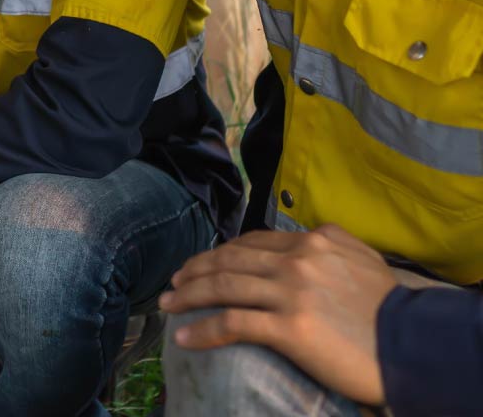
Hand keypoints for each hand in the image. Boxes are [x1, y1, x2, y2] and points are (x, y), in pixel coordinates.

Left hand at [159, 225, 397, 404]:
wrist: (411, 344)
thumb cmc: (390, 306)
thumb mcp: (362, 256)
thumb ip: (330, 241)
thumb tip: (309, 234)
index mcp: (310, 241)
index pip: (251, 242)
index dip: (220, 253)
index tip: (201, 264)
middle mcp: (295, 260)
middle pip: (229, 260)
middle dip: (194, 270)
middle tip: (173, 282)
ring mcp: (289, 292)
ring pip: (223, 286)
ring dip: (188, 295)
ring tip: (167, 306)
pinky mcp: (288, 327)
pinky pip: (233, 323)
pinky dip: (203, 329)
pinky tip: (184, 337)